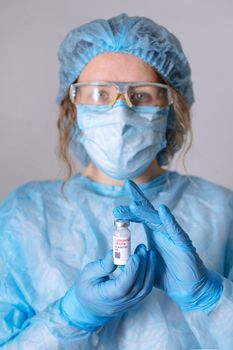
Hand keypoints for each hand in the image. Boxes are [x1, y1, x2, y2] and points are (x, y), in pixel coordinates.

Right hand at [60, 244, 154, 330]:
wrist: (89, 308)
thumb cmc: (87, 288)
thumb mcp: (88, 274)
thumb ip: (103, 265)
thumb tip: (115, 252)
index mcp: (107, 296)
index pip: (123, 286)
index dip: (131, 271)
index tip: (135, 255)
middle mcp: (121, 302)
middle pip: (137, 285)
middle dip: (142, 264)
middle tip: (142, 248)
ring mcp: (129, 303)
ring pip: (145, 288)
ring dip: (149, 269)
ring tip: (149, 253)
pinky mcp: (134, 300)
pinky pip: (145, 289)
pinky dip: (149, 275)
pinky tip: (148, 262)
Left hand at [113, 180, 222, 311]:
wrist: (187, 288)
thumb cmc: (167, 274)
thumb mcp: (144, 264)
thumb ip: (133, 258)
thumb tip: (116, 256)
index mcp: (153, 232)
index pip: (140, 215)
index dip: (130, 206)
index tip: (119, 199)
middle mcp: (162, 230)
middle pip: (148, 211)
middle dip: (136, 200)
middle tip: (127, 186)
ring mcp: (173, 235)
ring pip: (158, 219)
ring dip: (146, 211)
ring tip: (134, 205)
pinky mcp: (183, 244)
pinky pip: (175, 230)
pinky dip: (168, 220)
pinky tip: (162, 211)